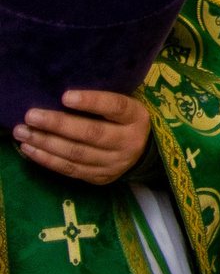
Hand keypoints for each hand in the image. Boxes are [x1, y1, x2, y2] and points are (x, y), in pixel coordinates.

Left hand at [15, 90, 150, 183]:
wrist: (141, 153)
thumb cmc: (123, 121)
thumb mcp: (123, 107)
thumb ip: (102, 102)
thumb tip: (61, 95)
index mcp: (137, 117)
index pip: (116, 106)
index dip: (92, 101)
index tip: (65, 96)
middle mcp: (129, 141)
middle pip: (92, 133)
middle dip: (58, 124)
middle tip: (31, 116)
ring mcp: (115, 163)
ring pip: (77, 153)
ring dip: (46, 143)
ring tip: (23, 132)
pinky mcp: (100, 177)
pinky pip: (70, 169)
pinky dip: (47, 159)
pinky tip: (30, 149)